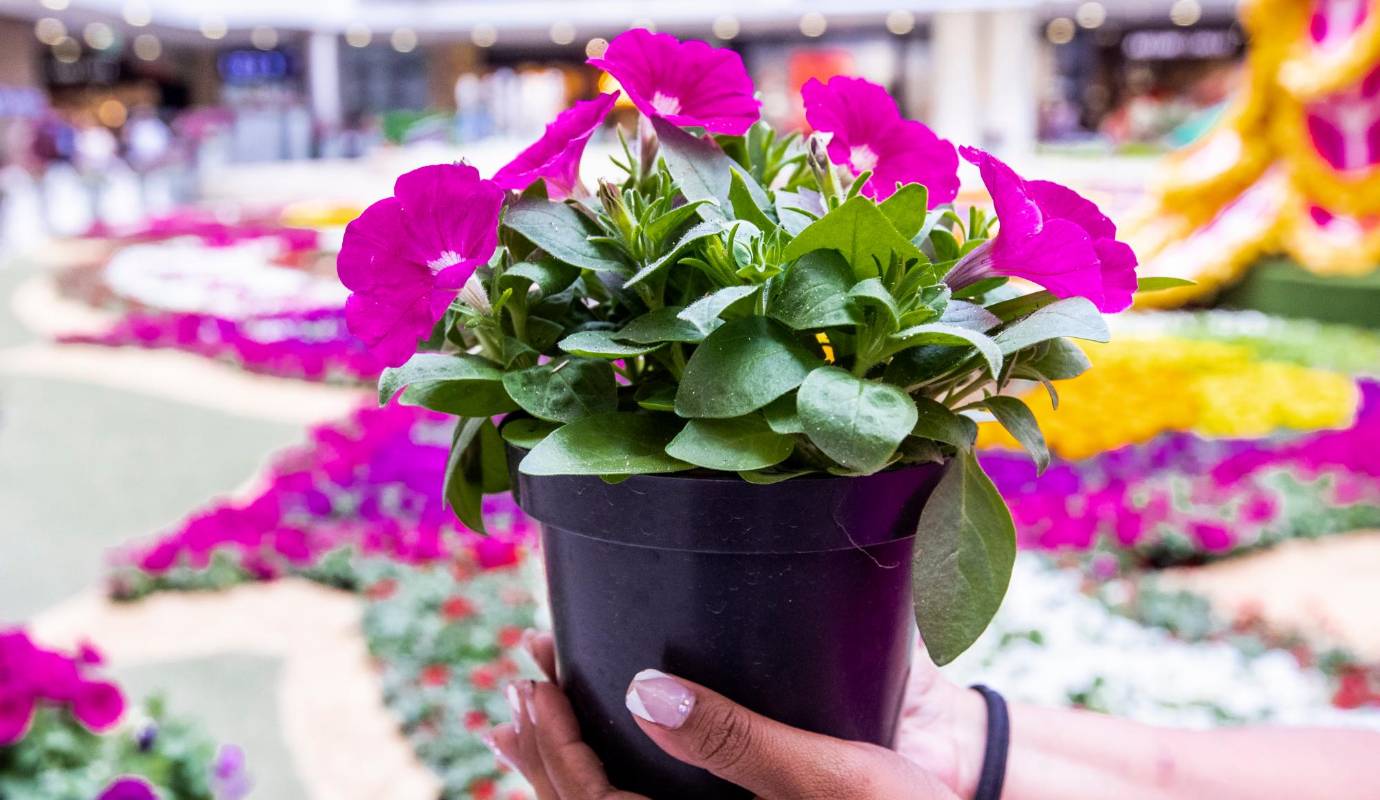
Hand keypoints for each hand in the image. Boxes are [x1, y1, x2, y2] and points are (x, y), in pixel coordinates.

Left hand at [485, 631, 985, 799]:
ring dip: (562, 762)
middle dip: (544, 749)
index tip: (531, 683)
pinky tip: (603, 737)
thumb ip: (737, 742)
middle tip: (518, 678)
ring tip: (523, 714)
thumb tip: (643, 692)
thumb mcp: (832, 777)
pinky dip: (605, 771)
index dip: (554, 751)